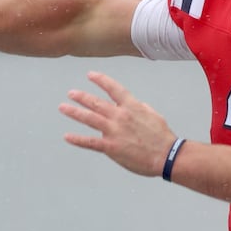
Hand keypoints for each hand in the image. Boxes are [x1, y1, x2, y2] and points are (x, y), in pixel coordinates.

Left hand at [59, 70, 176, 176]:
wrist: (166, 155)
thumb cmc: (163, 137)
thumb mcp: (153, 115)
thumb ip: (140, 107)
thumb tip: (133, 104)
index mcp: (132, 106)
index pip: (113, 88)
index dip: (101, 80)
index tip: (90, 75)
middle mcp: (120, 116)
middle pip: (96, 102)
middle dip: (81, 97)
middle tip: (71, 93)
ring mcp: (114, 131)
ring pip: (89, 118)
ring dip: (74, 112)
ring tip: (63, 107)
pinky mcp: (111, 147)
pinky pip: (90, 142)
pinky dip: (77, 139)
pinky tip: (67, 136)